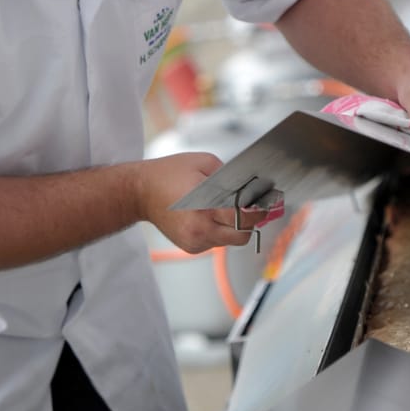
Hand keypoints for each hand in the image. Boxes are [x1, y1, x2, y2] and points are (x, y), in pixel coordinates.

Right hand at [135, 152, 262, 252]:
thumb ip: (229, 176)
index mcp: (204, 207)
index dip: (260, 210)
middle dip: (250, 221)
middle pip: (242, 235)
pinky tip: (210, 215)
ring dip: (235, 226)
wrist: (140, 192)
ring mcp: (194, 241)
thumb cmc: (169, 174)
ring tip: (225, 208)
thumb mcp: (204, 163)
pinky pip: (216, 242)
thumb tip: (251, 186)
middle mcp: (200, 229)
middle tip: (252, 207)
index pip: (243, 218)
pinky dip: (220, 230)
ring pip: (231, 240)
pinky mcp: (190, 247)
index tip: (268, 203)